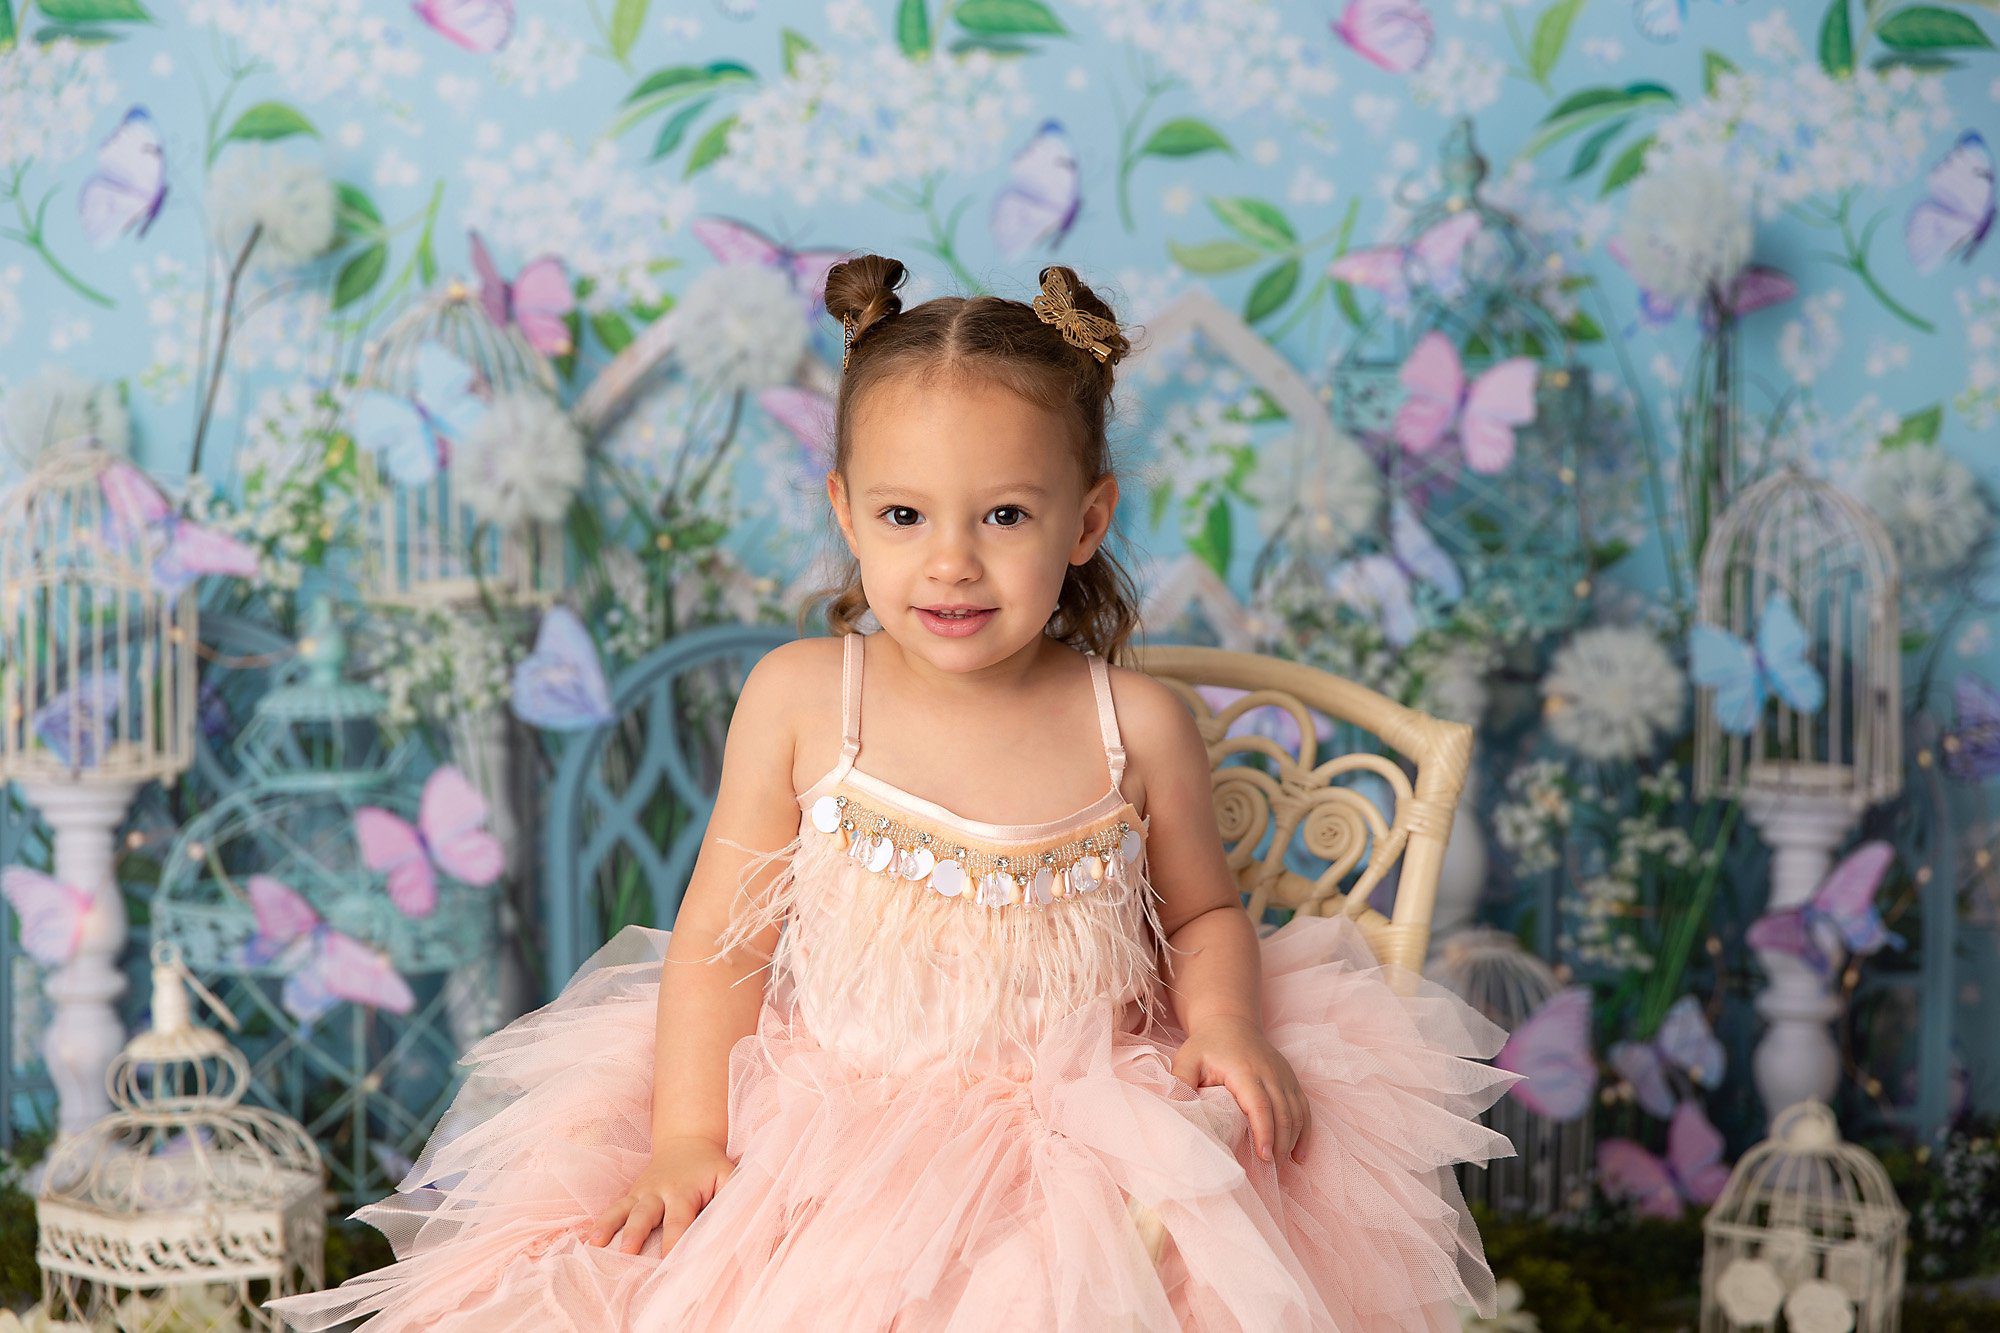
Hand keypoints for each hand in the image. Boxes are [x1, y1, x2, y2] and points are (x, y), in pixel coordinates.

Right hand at [586, 1135, 735, 1258]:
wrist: (687, 1143)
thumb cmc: (712, 1169)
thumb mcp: (729, 1176)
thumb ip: (737, 1198)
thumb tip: (747, 1226)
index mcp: (684, 1190)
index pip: (680, 1220)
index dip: (677, 1241)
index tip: (673, 1262)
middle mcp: (659, 1191)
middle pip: (646, 1214)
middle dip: (636, 1233)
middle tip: (628, 1252)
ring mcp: (641, 1193)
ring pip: (623, 1210)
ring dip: (610, 1226)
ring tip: (597, 1244)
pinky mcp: (630, 1196)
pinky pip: (612, 1209)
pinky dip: (599, 1224)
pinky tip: (587, 1241)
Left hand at [1170, 1015, 1309, 1164]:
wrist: (1230, 1022)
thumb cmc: (1206, 1045)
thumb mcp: (1188, 1059)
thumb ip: (1180, 1082)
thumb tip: (1175, 1109)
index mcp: (1245, 1071)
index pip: (1260, 1105)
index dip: (1264, 1132)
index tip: (1264, 1156)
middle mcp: (1270, 1073)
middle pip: (1283, 1113)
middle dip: (1280, 1144)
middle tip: (1271, 1171)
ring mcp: (1284, 1076)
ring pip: (1297, 1113)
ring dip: (1292, 1141)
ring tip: (1280, 1167)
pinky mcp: (1290, 1080)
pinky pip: (1304, 1108)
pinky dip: (1305, 1132)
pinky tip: (1299, 1155)